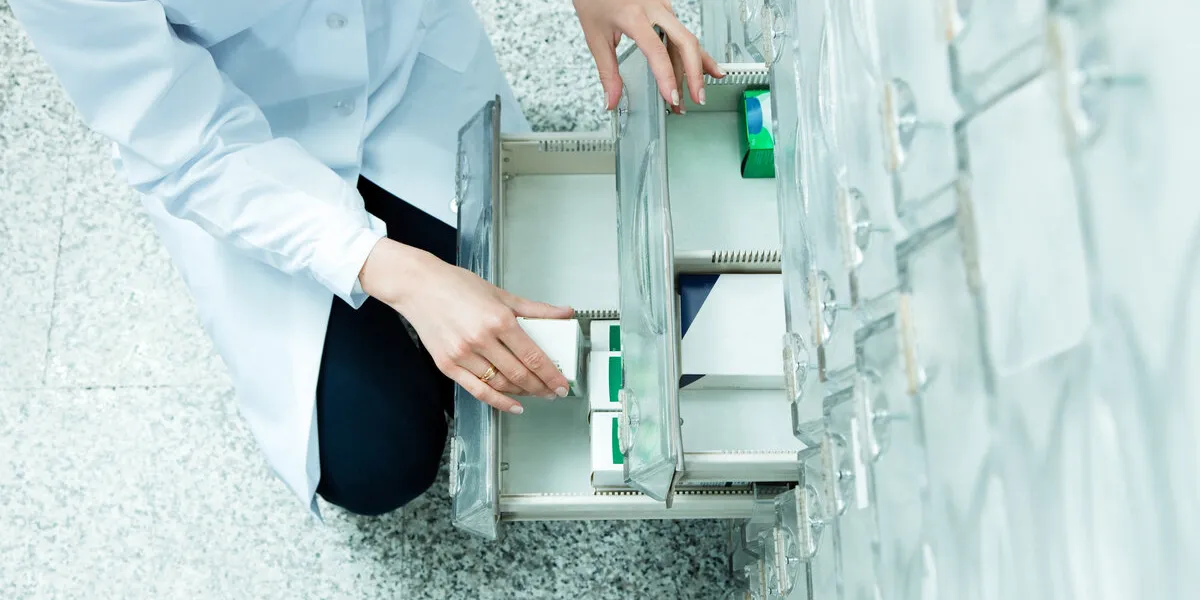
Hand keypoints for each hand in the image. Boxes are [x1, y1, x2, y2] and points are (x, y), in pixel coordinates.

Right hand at [359, 239, 573, 414]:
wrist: (418, 287)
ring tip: (536, 393)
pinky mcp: (448, 365)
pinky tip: (513, 405)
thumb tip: (564, 313)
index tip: (562, 384)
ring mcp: (463, 354)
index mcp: (498, 319)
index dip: (551, 375)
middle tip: (554, 392)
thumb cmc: (457, 286)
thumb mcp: (501, 294)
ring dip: (523, 393)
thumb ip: (536, 310)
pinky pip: (478, 390)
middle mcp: (481, 339)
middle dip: (542, 387)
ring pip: (501, 384)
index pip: (533, 356)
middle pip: (520, 374)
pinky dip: (498, 401)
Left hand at [575, 0, 723, 112]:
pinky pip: (684, 33)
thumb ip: (607, 72)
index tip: (671, 97)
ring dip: (695, 68)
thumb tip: (612, 98)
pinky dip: (695, 53)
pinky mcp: (666, 9)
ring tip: (697, 92)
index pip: (657, 50)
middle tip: (696, 98)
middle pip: (684, 42)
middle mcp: (654, 8)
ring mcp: (663, 7)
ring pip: (688, 39)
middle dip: (694, 74)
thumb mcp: (595, 37)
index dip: (667, 77)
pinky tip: (707, 66)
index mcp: (633, 15)